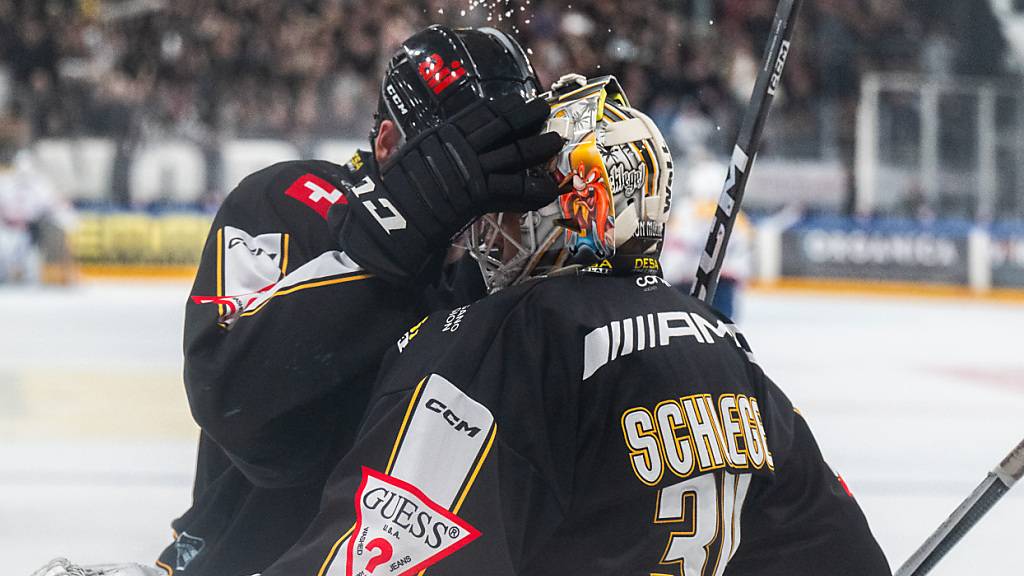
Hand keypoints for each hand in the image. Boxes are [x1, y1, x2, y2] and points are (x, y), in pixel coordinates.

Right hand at [332, 94, 562, 284]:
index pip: (480, 113)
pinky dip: (534, 189)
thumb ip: (388, 145)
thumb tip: (384, 128)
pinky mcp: (479, 194)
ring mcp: (471, 168)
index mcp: (440, 134)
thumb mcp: (388, 163)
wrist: (390, 223)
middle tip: (545, 112)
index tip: (519, 102)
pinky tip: (547, 188)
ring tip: (555, 142)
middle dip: (528, 118)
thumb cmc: (389, 196)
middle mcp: (459, 146)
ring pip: (514, 153)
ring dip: (538, 148)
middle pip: (503, 127)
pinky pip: (514, 188)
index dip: (504, 107)